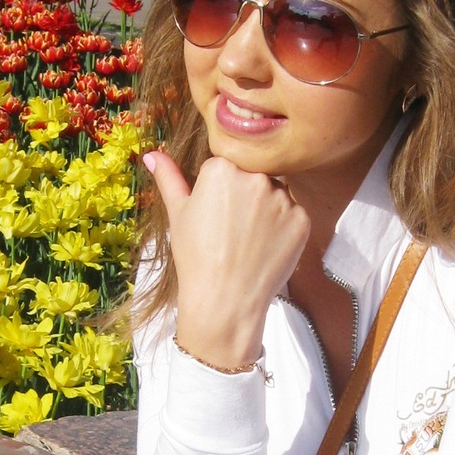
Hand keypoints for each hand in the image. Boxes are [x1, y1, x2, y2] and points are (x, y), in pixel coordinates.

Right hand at [144, 150, 309, 370]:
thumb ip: (169, 178)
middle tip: (233, 230)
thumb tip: (152, 155)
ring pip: (275, 194)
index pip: (226, 167)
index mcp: (222, 168)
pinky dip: (283, 229)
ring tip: (249, 241)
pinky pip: (293, 215)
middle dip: (245, 196)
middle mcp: (256, 176)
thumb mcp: (178, 215)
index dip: (220, 191)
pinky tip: (266, 248)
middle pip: (253, 175)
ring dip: (267, 210)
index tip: (215, 214)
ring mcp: (282, 198)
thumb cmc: (195, 257)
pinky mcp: (302, 219)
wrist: (224, 300)